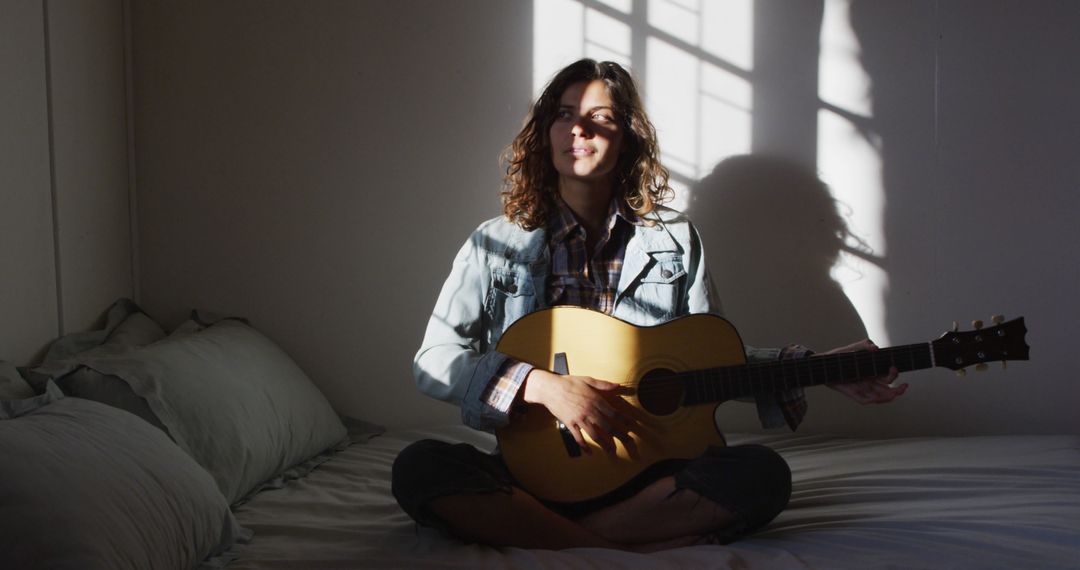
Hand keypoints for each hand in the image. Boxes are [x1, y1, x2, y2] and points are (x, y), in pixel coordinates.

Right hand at [521, 369, 637, 453]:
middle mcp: (589, 411)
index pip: (614, 413)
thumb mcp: (587, 380)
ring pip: (595, 434)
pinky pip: (578, 438)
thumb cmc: (568, 383)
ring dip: (605, 444)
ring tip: (612, 451)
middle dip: (620, 435)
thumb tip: (618, 385)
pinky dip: (584, 447)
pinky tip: (590, 452)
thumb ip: (603, 384)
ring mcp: (579, 419)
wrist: (550, 388)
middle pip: (608, 426)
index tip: (631, 425)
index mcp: (595, 400)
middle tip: (628, 441)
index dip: (624, 420)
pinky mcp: (569, 424)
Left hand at [824, 339, 907, 403]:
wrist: (824, 364)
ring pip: (880, 398)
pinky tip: (878, 398)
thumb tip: (875, 348)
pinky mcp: (853, 394)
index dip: (894, 374)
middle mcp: (869, 383)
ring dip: (889, 397)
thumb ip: (865, 345)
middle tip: (905, 386)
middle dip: (898, 390)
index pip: (888, 378)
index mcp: (872, 373)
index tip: (894, 367)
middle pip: (888, 391)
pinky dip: (872, 400)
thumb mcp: (853, 348)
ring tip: (895, 393)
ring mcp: (862, 389)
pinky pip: (865, 400)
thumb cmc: (840, 357)